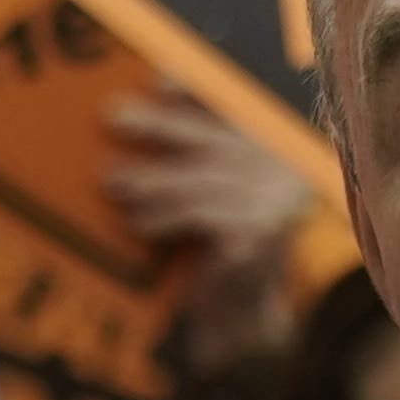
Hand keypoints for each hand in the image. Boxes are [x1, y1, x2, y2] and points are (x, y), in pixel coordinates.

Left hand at [99, 91, 325, 262]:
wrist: (241, 319)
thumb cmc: (215, 248)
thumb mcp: (209, 192)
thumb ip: (191, 156)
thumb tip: (135, 112)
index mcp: (278, 150)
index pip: (237, 108)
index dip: (198, 90)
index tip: (156, 80)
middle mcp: (286, 171)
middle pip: (217, 137)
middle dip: (162, 125)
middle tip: (115, 116)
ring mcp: (277, 204)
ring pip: (202, 177)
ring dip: (151, 178)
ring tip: (113, 180)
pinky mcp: (259, 236)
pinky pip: (200, 215)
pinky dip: (163, 217)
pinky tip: (137, 223)